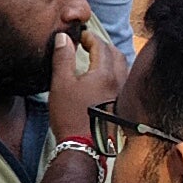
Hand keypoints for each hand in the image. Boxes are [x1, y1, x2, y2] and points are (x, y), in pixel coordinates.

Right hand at [47, 13, 127, 137]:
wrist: (83, 147)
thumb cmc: (70, 115)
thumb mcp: (61, 84)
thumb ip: (63, 58)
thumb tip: (64, 37)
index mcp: (105, 74)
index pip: (101, 45)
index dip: (89, 37)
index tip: (78, 35)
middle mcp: (118, 82)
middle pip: (116, 54)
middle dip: (102, 45)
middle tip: (87, 44)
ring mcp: (122, 95)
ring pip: (122, 68)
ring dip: (110, 58)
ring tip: (95, 58)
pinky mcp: (120, 106)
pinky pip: (121, 80)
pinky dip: (113, 72)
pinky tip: (101, 78)